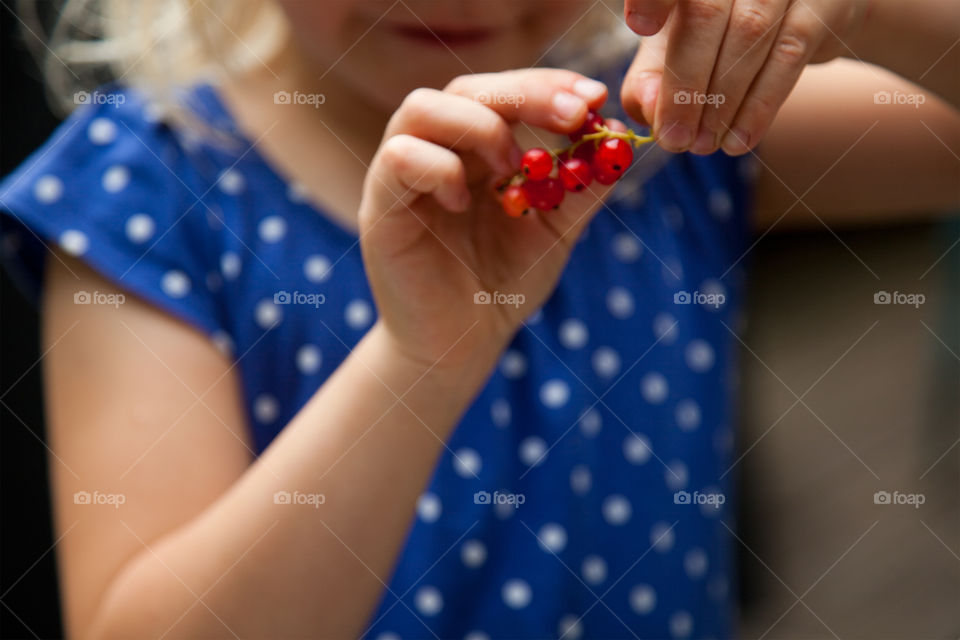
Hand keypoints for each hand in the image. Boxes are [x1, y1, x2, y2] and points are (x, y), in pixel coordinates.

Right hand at [359, 70, 615, 368]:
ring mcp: (403, 176)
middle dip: (525, 93)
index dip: (548, 84)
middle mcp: (437, 152)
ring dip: (479, 127)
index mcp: (475, 151)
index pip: (504, 92)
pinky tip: (463, 203)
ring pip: (422, 107)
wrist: (462, 345)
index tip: (594, 98)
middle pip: (466, 88)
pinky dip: (439, 169)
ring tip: (511, 168)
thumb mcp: (554, 233)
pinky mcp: (382, 206)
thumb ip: (580, 189)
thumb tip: (618, 141)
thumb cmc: (503, 287)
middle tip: (574, 114)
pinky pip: (400, 157)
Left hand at [620, 0, 868, 154]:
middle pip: (705, 13)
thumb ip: (651, 76)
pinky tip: (737, 140)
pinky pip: (788, 56)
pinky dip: (758, 106)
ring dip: (721, 103)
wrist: (809, 19)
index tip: (640, 26)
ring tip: (703, 145)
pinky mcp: (825, 3)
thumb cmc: (724, 32)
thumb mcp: (678, 48)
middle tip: (674, 140)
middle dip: (685, 85)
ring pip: (747, 36)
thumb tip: (646, 107)